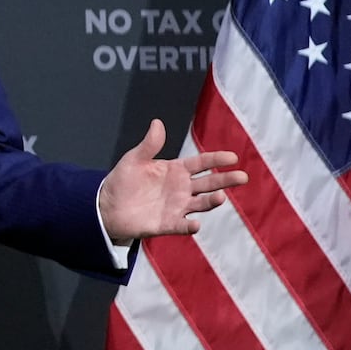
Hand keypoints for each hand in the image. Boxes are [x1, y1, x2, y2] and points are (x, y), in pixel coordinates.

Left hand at [97, 119, 246, 243]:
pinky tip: (195, 224)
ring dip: (212, 202)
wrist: (107, 206)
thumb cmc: (123, 180)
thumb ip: (149, 144)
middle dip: (226, 180)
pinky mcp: (167, 224)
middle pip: (208, 183)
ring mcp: (176, 207)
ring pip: (201, 204)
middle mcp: (181, 189)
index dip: (216, 160)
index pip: (201, 163)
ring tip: (221, 197)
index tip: (233, 158)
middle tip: (242, 177)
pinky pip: (181, 225)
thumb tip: (157, 123)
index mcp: (176, 170)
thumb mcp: (134, 159)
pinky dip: (189, 226)